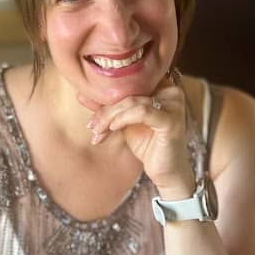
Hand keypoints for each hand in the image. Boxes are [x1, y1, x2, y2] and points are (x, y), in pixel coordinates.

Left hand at [78, 79, 193, 196]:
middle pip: (129, 92)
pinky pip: (142, 112)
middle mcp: (170, 91)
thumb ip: (108, 107)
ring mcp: (173, 105)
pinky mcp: (172, 120)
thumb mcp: (124, 122)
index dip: (105, 95)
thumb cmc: (148, 145)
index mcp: (161, 86)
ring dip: (109, 116)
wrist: (166, 171)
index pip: (128, 83)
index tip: (88, 109)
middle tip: (92, 125)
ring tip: (98, 131)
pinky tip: (113, 128)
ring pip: (132, 102)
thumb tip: (81, 94)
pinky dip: (123, 119)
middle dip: (105, 109)